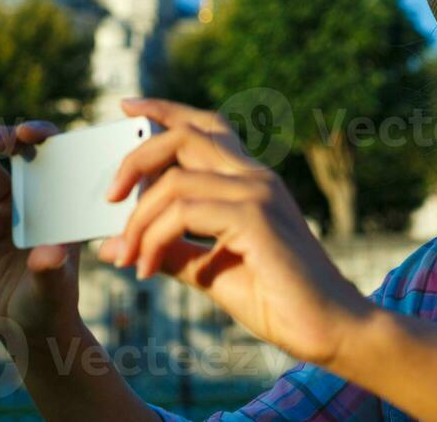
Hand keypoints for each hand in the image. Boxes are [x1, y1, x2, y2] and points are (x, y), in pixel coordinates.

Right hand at [0, 121, 82, 351]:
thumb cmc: (50, 307)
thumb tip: (49, 253)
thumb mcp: (53, 292)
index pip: (55, 153)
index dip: (41, 133)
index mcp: (61, 201)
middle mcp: (34, 199)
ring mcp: (4, 212)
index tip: (25, 132)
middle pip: (14, 153)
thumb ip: (50, 272)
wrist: (26, 332)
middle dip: (0, 138)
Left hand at [97, 98, 374, 369]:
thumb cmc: (277, 300)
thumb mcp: (208, 271)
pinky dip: (154, 238)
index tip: (127, 107)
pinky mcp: (255, 217)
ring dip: (138, 220)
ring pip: (175, 180)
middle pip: (185, 136)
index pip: (206, 126)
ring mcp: (258, 192)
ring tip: (127, 258)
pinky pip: (184, 211)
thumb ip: (168, 251)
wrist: (328, 329)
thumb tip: (114, 245)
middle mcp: (256, 177)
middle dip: (135, 158)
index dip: (165, 110)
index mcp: (251, 181)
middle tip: (108, 197)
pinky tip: (146, 269)